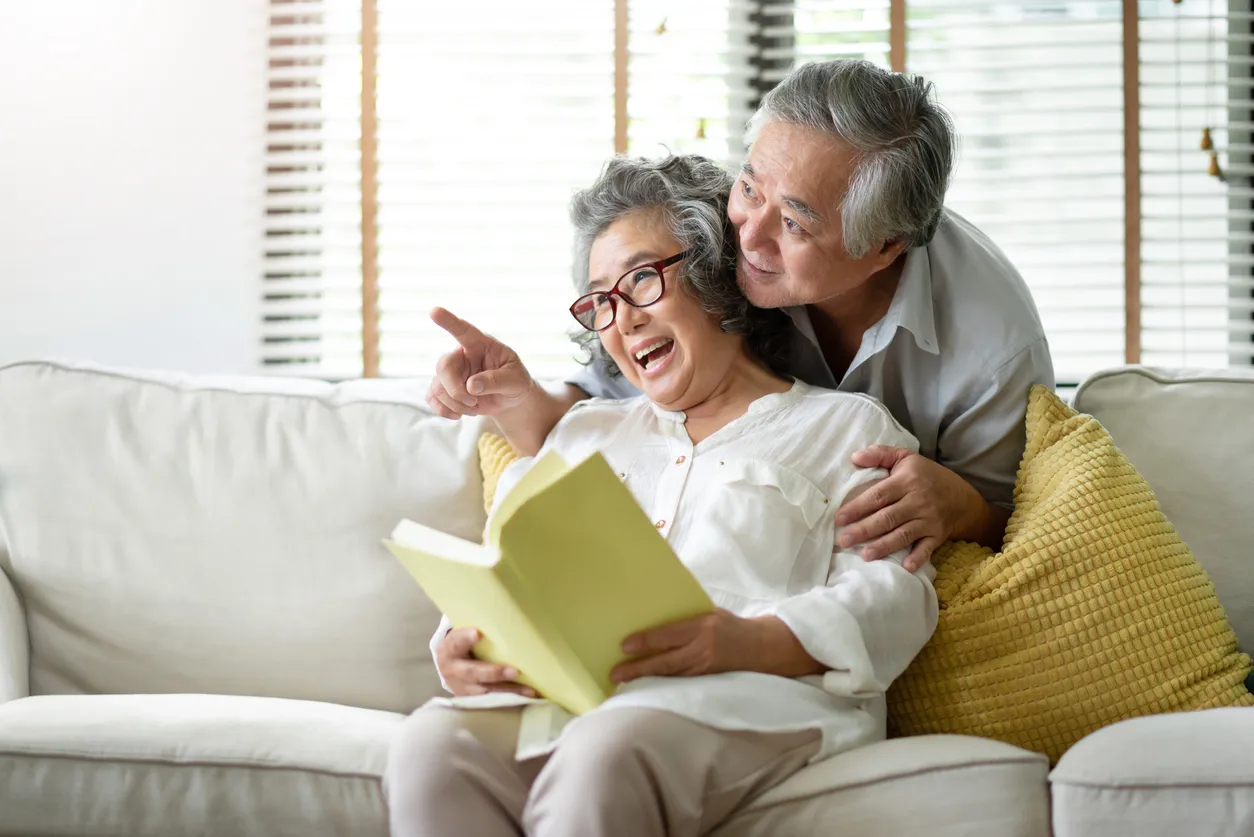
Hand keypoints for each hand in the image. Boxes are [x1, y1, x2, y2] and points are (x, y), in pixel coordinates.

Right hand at [427, 308, 537, 419]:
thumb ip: (496, 380)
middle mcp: (462, 355)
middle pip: (443, 366)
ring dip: (454, 404)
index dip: (449, 321)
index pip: (463, 330)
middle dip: (455, 390)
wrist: (510, 398)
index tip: (434, 311)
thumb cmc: (515, 382)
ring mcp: (452, 372)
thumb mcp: (516, 380)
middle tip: (473, 402)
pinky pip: (432, 398)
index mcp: (481, 344)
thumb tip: (471, 386)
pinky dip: (444, 410)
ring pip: (437, 386)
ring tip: (474, 408)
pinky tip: (458, 414)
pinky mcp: (445, 388)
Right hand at [435, 627, 536, 697]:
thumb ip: (477, 626)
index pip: (455, 642)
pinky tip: (529, 698)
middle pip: (472, 672)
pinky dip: (511, 701)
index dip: (465, 638)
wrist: (450, 669)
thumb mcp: (462, 635)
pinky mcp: (474, 701)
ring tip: (529, 690)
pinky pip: (494, 702)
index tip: (478, 633)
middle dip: (493, 673)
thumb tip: (505, 606)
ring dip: (509, 691)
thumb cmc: (463, 644)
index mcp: (449, 650)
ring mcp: (464, 688)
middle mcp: (454, 671)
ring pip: (486, 691)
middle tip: (514, 671)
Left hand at [610, 609, 772, 683]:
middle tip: (616, 673)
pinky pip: (681, 685)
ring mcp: (706, 669)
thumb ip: (686, 617)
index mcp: (704, 627)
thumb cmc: (731, 625)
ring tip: (624, 683)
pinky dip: (662, 687)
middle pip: (666, 662)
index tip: (624, 646)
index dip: (646, 641)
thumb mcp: (711, 612)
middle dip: (639, 668)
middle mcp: (704, 649)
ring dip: (646, 681)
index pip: (669, 635)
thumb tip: (654, 614)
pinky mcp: (707, 682)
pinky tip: (646, 689)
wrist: (761, 647)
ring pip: (671, 678)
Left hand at [834, 446, 987, 571]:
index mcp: (907, 481)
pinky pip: (927, 548)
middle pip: (887, 517)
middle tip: (844, 540)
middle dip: (865, 530)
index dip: (858, 506)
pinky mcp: (937, 535)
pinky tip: (905, 566)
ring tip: (864, 555)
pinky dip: (918, 558)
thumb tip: (854, 457)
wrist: (962, 497)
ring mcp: (929, 520)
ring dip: (884, 546)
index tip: (839, 517)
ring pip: (903, 534)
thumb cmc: (926, 476)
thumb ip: (880, 454)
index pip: (879, 495)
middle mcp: (918, 501)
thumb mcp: (905, 457)